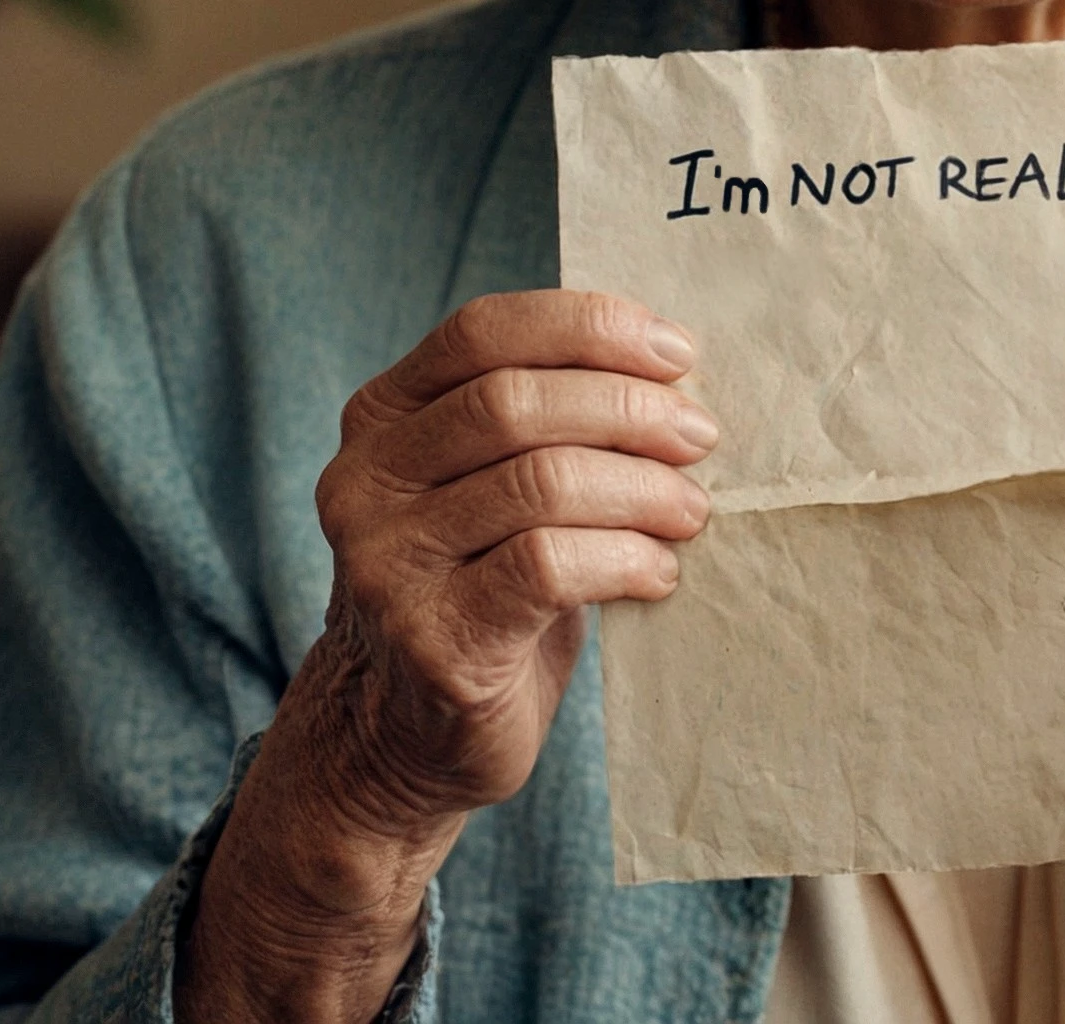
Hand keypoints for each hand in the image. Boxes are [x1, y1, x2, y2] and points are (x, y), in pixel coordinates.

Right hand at [177, 290, 713, 1023]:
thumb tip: (674, 374)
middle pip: (513, 402)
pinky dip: (622, 558)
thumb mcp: (485, 482)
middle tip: (699, 436)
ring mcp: (388, 562)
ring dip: (640, 488)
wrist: (403, 736)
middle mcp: (366, 480)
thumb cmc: (478, 585)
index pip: (482, 330)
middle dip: (626, 409)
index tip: (676, 353)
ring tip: (691, 510)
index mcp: (380, 416)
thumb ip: (544, 420)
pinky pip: (548, 568)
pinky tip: (657, 573)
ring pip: (539, 482)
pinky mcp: (431, 638)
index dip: (586, 328)